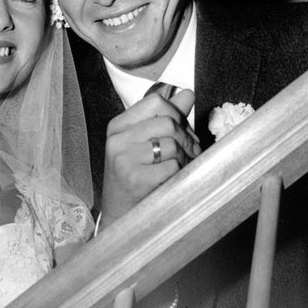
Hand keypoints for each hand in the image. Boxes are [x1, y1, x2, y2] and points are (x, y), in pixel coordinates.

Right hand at [100, 88, 198, 227]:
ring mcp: (124, 159)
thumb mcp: (143, 143)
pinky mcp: (135, 179)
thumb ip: (165, 118)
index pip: (156, 102)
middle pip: (168, 123)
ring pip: (172, 144)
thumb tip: (187, 94)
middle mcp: (117, 140)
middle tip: (190, 152)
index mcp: (118, 126)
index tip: (181, 129)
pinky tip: (173, 179)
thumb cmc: (134, 176)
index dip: (176, 113)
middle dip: (186, 138)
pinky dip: (178, 173)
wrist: (120, 213)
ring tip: (181, 167)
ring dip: (185, 157)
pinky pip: (171, 166)